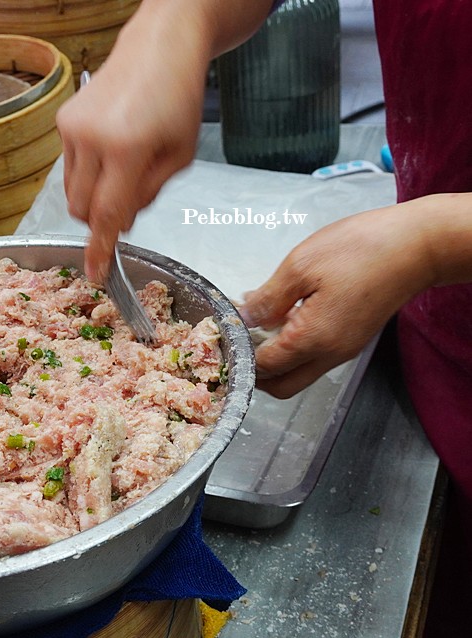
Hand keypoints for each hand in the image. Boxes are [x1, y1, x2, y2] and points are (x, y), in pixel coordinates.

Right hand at [56, 0, 270, 282]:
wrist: (159, 47)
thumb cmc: (178, 98)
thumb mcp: (179, 156)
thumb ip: (148, 194)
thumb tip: (121, 222)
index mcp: (127, 149)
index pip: (108, 214)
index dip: (101, 249)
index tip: (96, 272)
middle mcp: (92, 139)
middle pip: (82, 209)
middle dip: (101, 219)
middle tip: (128, 203)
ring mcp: (72, 129)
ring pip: (71, 191)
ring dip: (93, 197)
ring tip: (123, 170)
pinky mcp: (63, 121)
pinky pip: (69, 167)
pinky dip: (88, 172)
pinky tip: (111, 149)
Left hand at [239, 203, 433, 397]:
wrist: (419, 245)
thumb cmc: (363, 249)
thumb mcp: (300, 266)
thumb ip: (268, 298)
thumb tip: (245, 317)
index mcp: (313, 340)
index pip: (264, 369)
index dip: (239, 357)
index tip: (223, 339)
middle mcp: (331, 354)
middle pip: (283, 386)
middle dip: (256, 372)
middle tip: (237, 342)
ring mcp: (345, 348)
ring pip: (300, 372)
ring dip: (275, 357)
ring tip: (257, 321)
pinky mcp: (353, 337)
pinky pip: (316, 354)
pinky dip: (294, 344)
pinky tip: (283, 313)